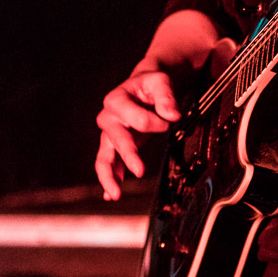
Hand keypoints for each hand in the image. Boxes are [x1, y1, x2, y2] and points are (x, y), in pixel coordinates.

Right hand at [95, 57, 181, 200]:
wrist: (144, 86)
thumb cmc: (151, 84)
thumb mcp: (160, 81)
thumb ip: (166, 97)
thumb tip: (172, 115)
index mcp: (116, 99)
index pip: (138, 119)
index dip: (157, 123)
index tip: (169, 121)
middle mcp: (108, 118)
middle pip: (116, 140)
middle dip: (129, 155)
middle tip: (141, 171)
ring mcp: (109, 134)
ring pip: (104, 157)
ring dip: (109, 176)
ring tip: (116, 194)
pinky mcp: (115, 145)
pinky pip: (109, 165)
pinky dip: (109, 180)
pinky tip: (110, 195)